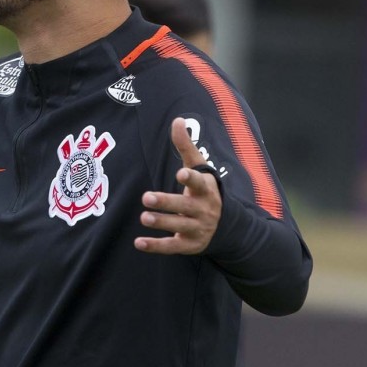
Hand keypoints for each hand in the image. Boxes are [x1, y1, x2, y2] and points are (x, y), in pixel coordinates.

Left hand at [134, 117, 221, 254]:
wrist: (227, 226)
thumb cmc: (203, 189)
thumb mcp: (198, 167)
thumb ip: (186, 146)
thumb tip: (177, 119)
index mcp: (205, 189)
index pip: (200, 183)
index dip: (191, 178)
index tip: (180, 173)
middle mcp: (203, 210)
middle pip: (185, 206)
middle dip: (167, 202)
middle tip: (146, 197)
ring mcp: (197, 228)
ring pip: (179, 227)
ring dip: (162, 222)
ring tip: (144, 217)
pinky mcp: (189, 245)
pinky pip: (172, 247)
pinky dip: (156, 246)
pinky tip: (139, 243)